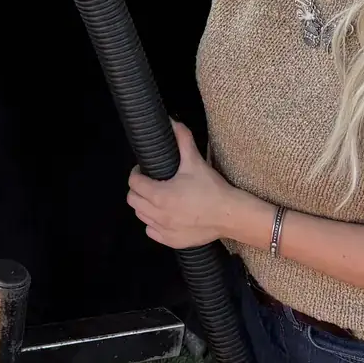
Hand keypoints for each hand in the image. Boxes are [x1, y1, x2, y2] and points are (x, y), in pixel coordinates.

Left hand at [127, 121, 269, 249]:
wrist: (230, 215)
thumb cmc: (211, 188)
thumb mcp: (195, 162)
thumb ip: (182, 139)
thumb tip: (172, 121)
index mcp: (159, 194)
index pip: (134, 183)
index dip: (136, 173)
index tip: (144, 170)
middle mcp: (157, 214)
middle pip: (133, 200)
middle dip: (138, 189)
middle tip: (149, 182)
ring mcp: (164, 230)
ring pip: (141, 216)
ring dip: (145, 206)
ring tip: (157, 197)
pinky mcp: (172, 241)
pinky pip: (152, 232)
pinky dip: (154, 223)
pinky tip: (165, 215)